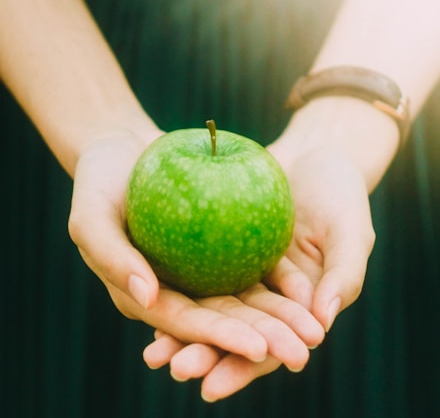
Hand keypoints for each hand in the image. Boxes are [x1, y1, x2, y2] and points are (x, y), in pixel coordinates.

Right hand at [68, 128, 323, 370]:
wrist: (122, 148)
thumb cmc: (99, 181)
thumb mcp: (90, 216)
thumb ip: (111, 257)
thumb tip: (146, 297)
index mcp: (144, 295)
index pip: (184, 323)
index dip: (220, 339)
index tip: (259, 349)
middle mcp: (175, 289)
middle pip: (221, 318)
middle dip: (262, 339)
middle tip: (302, 354)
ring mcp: (199, 268)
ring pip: (243, 297)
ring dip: (279, 317)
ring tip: (315, 333)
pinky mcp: (217, 245)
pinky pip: (250, 262)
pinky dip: (278, 279)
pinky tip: (307, 290)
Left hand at [143, 141, 373, 400]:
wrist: (315, 154)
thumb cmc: (341, 193)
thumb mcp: (352, 232)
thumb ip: (344, 276)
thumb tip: (323, 323)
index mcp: (299, 307)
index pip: (270, 348)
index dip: (242, 369)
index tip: (212, 387)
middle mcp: (267, 295)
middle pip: (233, 332)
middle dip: (203, 355)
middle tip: (174, 368)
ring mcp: (244, 270)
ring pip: (211, 307)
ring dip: (182, 330)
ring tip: (152, 352)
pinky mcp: (225, 245)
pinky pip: (200, 268)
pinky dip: (178, 286)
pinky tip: (151, 298)